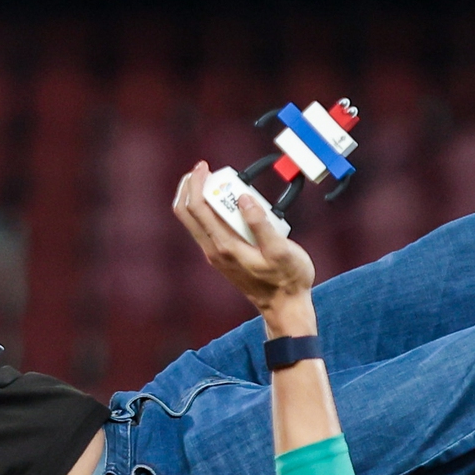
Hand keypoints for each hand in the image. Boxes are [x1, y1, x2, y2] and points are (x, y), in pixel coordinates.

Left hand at [170, 163, 314, 328]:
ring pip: (194, 221)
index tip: (204, 166)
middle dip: (190, 187)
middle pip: (186, 213)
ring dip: (199, 197)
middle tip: (204, 169)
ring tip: (216, 180)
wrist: (285, 308)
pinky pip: (207, 228)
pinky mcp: (223, 257)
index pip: (197, 208)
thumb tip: (244, 198)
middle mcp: (214, 251)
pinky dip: (209, 210)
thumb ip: (261, 224)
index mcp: (225, 247)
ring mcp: (216, 255)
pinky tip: (226, 201)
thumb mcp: (281, 250)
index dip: (196, 183)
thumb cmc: (288, 281)